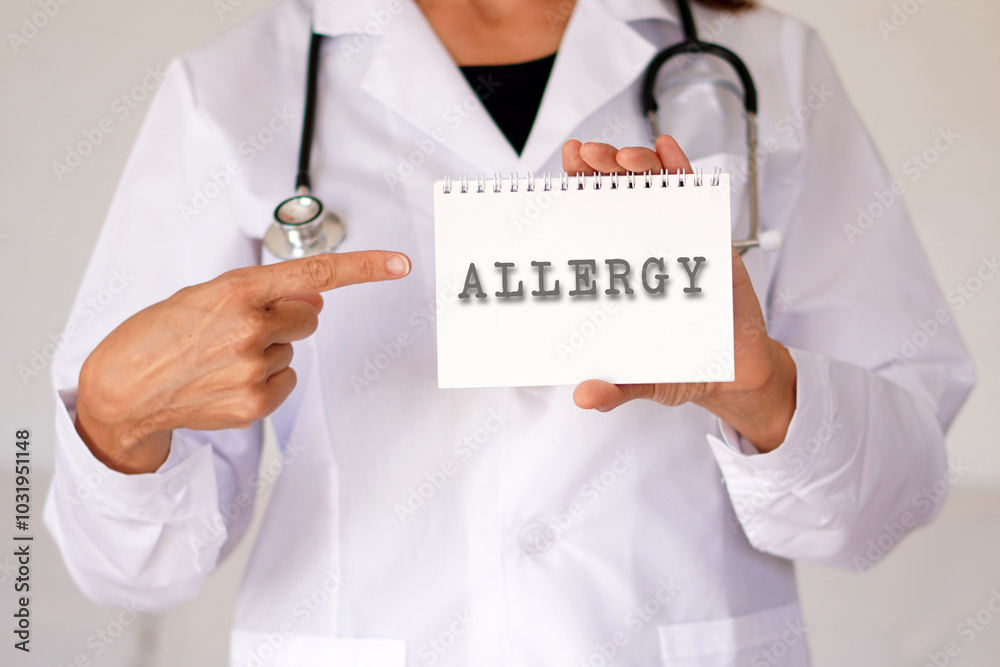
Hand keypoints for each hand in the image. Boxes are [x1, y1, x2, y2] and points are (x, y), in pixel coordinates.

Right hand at [75, 251, 410, 472]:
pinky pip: (286, 381)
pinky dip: (265, 380)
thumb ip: (265, 293)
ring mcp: (254, 368)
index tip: (399, 264)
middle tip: (238, 328)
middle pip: (310, 316)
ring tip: (220, 357)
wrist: (123, 390)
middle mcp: (251, 327)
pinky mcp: (255, 403)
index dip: (364, 268)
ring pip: (293, 350)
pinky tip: (227, 380)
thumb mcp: (206, 295)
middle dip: (285, 318)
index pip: (315, 273)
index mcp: (237, 290)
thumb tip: (319, 299)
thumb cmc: (159, 335)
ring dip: (268, 350)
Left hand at [561, 136, 795, 451]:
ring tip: (622, 157)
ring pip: (652, 189)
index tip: (561, 172)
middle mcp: (643, 249)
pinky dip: (681, 169)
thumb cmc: (683, 369)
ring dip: (636, 165)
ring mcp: (676, 239)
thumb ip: (617, 388)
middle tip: (585, 157)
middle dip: (598, 170)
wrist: (735, 372)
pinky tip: (668, 150)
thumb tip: (586, 396)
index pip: (589, 225)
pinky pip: (695, 196)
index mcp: (619, 275)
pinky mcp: (710, 239)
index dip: (574, 196)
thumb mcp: (644, 382)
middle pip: (615, 198)